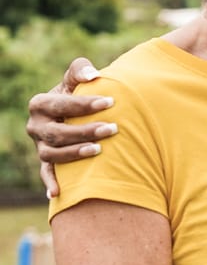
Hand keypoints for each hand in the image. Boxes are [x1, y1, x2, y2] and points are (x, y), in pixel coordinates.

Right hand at [25, 58, 117, 196]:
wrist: (73, 114)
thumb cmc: (78, 93)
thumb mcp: (76, 80)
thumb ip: (81, 70)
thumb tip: (93, 75)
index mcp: (40, 104)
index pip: (62, 104)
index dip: (85, 104)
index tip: (111, 102)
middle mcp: (36, 126)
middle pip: (57, 132)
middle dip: (85, 131)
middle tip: (112, 128)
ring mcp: (40, 146)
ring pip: (52, 154)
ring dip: (74, 153)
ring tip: (98, 150)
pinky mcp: (46, 162)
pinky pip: (46, 174)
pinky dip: (50, 183)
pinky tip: (57, 193)